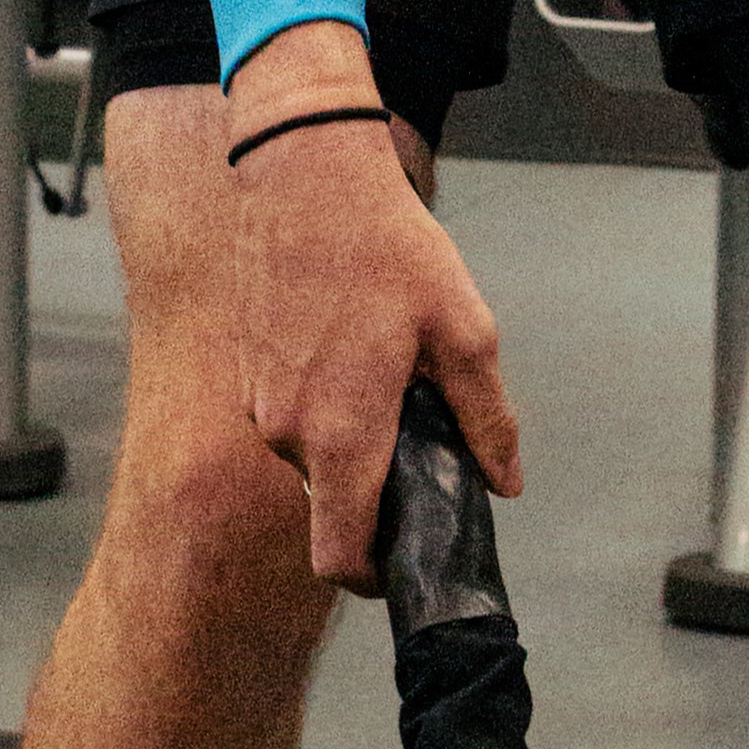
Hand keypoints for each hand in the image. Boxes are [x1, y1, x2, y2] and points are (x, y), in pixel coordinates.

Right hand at [222, 22, 516, 591]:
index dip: (370, 577)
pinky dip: (322, 396)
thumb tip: (502, 480)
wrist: (301, 171)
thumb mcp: (463, 329)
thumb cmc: (382, 245)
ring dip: (348, 432)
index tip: (399, 565)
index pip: (338, 556)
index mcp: (341, 435)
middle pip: (333, 499)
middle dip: (374, 482)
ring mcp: (258, 399)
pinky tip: (352, 339)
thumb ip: (486, 418)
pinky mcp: (246, 367)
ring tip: (387, 362)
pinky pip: (290, 410)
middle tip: (419, 428)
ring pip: (312, 450)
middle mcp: (287, 431)